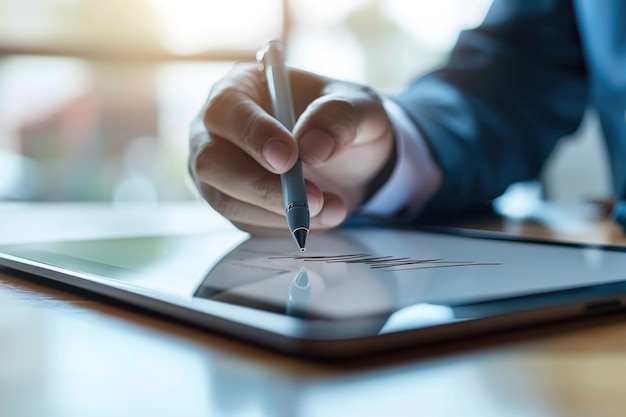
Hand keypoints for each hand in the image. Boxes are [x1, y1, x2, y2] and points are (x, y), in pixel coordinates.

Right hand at [189, 63, 394, 234]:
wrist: (351, 156)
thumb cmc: (344, 119)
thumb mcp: (359, 106)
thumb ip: (339, 118)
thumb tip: (312, 148)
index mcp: (241, 86)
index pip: (227, 111)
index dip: (254, 136)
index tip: (289, 158)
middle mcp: (218, 128)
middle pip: (211, 162)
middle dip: (262, 187)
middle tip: (311, 199)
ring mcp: (219, 168)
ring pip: (226, 199)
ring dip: (278, 212)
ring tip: (329, 207)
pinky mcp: (231, 200)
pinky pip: (246, 222)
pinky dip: (284, 225)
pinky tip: (321, 215)